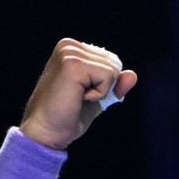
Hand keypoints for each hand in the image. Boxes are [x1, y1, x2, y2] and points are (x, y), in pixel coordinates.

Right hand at [19, 38, 137, 149]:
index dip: (105, 84)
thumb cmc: (66, 118)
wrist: (45, 133)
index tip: (80, 95)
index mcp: (72, 49)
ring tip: (76, 98)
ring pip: (113, 70)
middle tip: (78, 98)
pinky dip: (99, 94)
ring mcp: (69, 53)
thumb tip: (133, 75)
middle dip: (104, 87)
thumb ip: (115, 85)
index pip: (111, 60)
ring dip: (100, 91)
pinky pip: (108, 77)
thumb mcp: (97, 98)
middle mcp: (69, 45)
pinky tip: (78, 98)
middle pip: (114, 63)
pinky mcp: (72, 64)